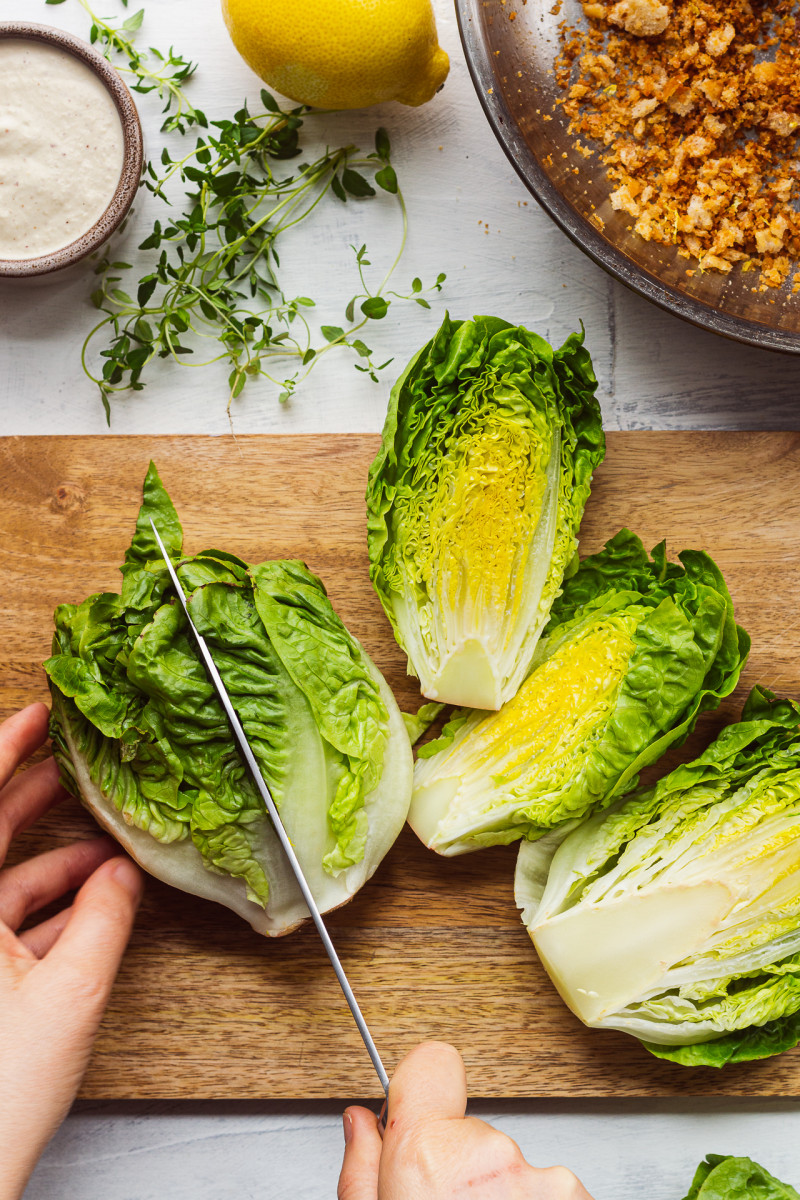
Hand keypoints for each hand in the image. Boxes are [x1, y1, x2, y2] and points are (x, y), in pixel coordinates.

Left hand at [0, 703, 142, 1199]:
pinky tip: (95, 899)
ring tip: (108, 839)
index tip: (36, 715)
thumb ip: (104, 918)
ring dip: (58, 861)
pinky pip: (11, 922)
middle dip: (33, 793)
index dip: (5, 751)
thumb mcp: (70, 992)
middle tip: (73, 757)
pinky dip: (53, 907)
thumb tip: (125, 873)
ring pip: (5, 881)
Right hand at [339, 1042, 594, 1199]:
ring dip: (504, 1196)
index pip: (431, 1063)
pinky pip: (554, 1192)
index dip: (421, 1089)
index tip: (418, 1113)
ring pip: (515, 1167)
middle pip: (471, 1131)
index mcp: (429, 1155)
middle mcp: (491, 1156)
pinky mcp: (580, 1197)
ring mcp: (544, 1180)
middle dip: (462, 1170)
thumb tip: (361, 1124)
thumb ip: (364, 1172)